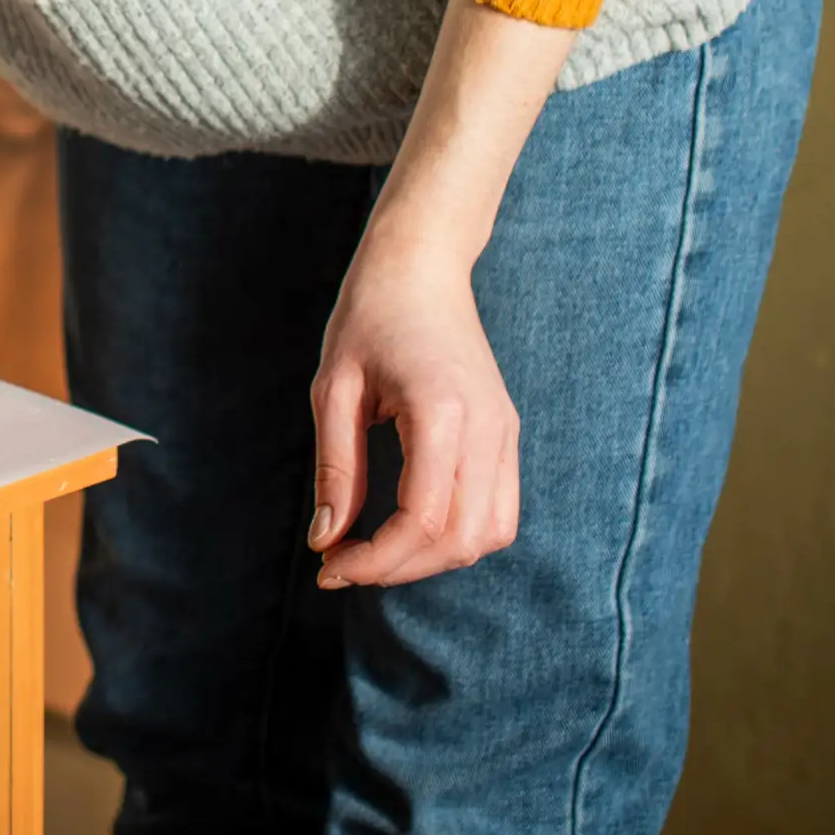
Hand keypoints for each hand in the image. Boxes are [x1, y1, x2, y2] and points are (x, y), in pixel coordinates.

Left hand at [307, 226, 520, 589]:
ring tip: (376, 549)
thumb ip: (336, 468)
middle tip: (342, 564)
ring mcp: (505, 432)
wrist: (421, 266)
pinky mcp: (507, 434)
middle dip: (399, 567)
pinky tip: (410, 527)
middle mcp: (488, 428)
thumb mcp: (334, 388)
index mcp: (442, 412)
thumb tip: (326, 541)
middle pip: (460, 540)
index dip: (375, 560)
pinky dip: (459, 535)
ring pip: (488, 535)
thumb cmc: (368, 317)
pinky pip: (499, 511)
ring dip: (432, 558)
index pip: (422, 520)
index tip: (329, 566)